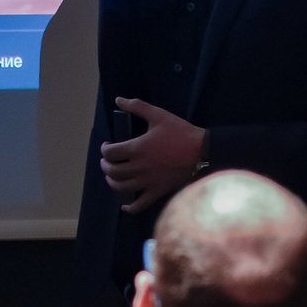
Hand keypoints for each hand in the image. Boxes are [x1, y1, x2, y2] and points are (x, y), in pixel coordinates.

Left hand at [100, 97, 208, 214]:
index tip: (107, 145)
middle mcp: (139, 167)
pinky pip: (139, 205)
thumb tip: (118, 99)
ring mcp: (148, 182)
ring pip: (121, 187)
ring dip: (112, 182)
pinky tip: (124, 204)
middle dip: (105, 165)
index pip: (110, 153)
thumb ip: (137, 106)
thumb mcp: (158, 115)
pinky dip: (129, 207)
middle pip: (112, 171)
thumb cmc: (180, 132)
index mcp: (137, 149)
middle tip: (107, 161)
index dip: (104, 149)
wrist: (202, 151)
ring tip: (112, 176)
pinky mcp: (158, 191)